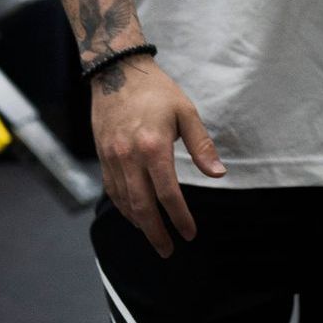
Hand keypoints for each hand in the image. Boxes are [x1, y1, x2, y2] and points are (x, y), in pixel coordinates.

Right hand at [90, 58, 224, 257]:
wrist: (117, 72)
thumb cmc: (157, 92)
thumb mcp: (186, 113)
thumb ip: (201, 146)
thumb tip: (219, 175)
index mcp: (153, 147)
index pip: (168, 194)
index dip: (180, 217)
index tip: (190, 233)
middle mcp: (129, 157)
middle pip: (142, 206)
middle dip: (155, 232)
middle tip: (168, 250)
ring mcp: (112, 158)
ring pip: (124, 201)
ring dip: (138, 224)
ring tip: (154, 237)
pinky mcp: (102, 156)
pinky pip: (112, 190)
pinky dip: (123, 207)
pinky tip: (135, 216)